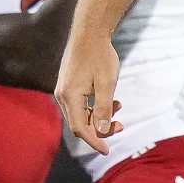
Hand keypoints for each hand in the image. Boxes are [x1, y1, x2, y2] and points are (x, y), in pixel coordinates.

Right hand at [55, 29, 123, 154]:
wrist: (89, 32)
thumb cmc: (100, 55)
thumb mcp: (107, 82)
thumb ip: (103, 107)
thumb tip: (100, 130)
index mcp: (70, 96)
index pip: (79, 128)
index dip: (94, 141)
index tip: (107, 150)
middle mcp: (62, 95)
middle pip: (79, 123)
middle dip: (99, 129)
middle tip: (121, 125)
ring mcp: (64, 90)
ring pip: (80, 115)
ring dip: (98, 117)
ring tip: (119, 108)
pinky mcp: (68, 85)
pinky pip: (79, 105)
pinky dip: (94, 108)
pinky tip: (111, 101)